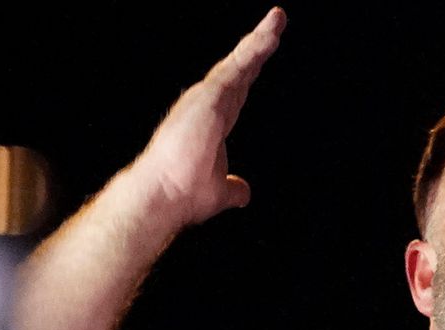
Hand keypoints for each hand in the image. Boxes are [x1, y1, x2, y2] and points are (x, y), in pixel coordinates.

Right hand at [128, 7, 286, 228]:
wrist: (166, 196)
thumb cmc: (183, 193)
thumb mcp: (220, 191)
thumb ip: (233, 188)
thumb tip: (244, 194)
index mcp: (213, 120)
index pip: (238, 89)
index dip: (251, 69)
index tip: (265, 50)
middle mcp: (208, 104)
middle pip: (241, 67)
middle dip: (258, 43)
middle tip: (277, 19)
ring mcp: (206, 97)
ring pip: (240, 61)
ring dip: (260, 39)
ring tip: (278, 18)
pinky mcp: (208, 96)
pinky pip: (237, 67)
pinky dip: (254, 50)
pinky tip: (269, 37)